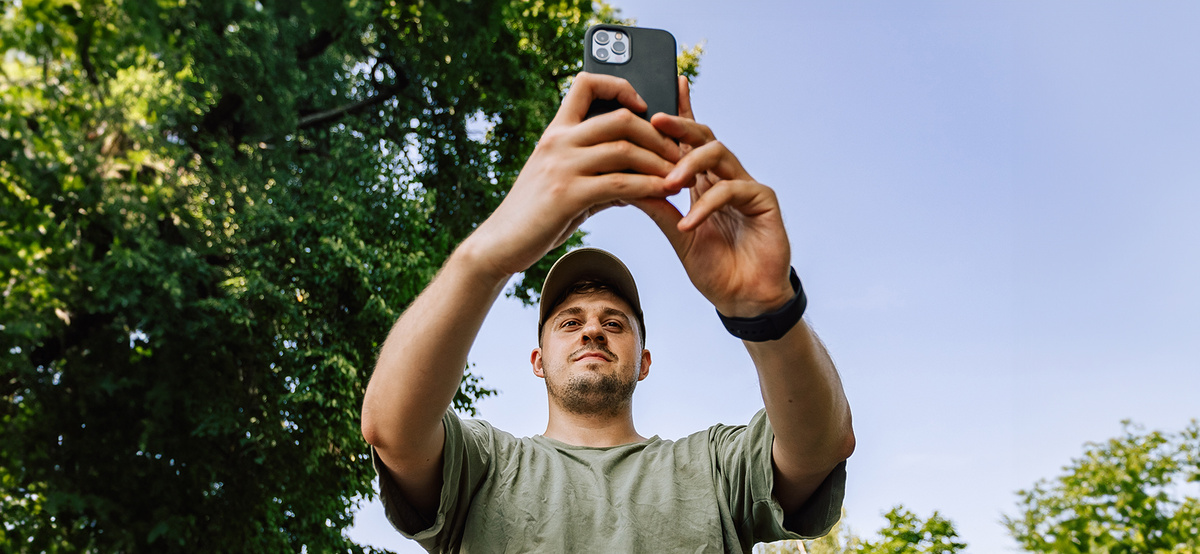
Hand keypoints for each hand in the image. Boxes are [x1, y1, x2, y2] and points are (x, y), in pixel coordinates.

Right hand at [465, 72, 680, 278]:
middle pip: (620, 118)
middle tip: (679, 153)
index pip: (586, 83)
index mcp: (556, 132)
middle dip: (658, 134)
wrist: (500, 243)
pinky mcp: (567, 194)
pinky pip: (619, 185)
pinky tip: (664, 195)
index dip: (620, 85)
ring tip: (680, 177)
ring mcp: (561, 166)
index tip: (643, 104)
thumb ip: (599, 177)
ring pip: (625, 149)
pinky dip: (648, 188)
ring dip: (660, 163)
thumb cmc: (535, 216)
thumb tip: (635, 184)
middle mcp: (558, 142)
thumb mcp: (565, 186)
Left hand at [634, 77, 793, 316]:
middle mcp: (726, 177)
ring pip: (718, 154)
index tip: (659, 93)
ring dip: (688, 165)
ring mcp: (746, 186)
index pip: (689, 141)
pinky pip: (732, 190)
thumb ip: (657, 207)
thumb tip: (624, 181)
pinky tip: (689, 223)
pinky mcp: (764, 200)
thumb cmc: (714, 268)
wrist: (744, 300)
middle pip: (704, 137)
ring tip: (667, 184)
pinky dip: (706, 205)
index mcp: (705, 182)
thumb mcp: (677, 235)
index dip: (679, 114)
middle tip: (655, 119)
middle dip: (681, 125)